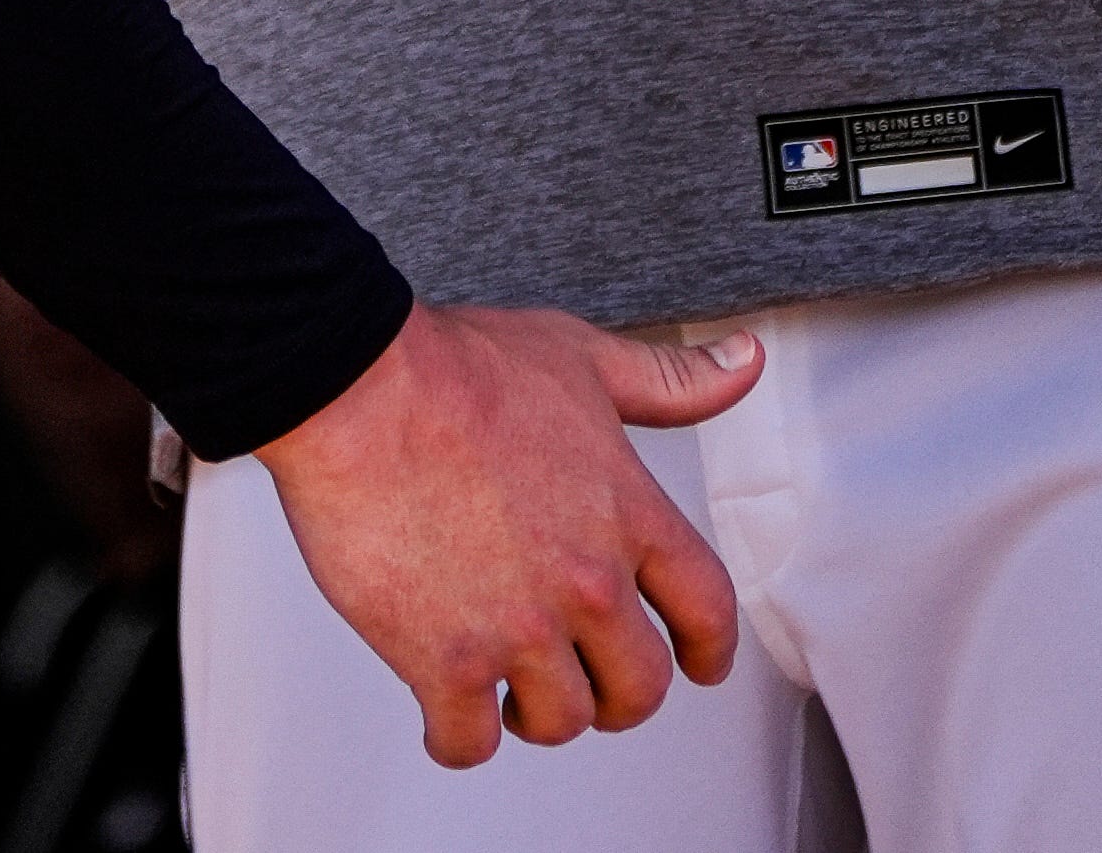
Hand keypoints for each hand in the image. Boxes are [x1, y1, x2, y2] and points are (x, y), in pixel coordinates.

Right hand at [250, 302, 758, 766]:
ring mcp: (518, 629)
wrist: (358, 389)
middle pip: (639, 689)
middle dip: (615, 694)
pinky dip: (459, 736)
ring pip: (561, 722)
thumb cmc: (456, 370)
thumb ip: (669, 380)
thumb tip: (743, 363)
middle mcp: (586, 584)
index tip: (698, 664)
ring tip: (510, 689)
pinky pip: (468, 741)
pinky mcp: (444, 660)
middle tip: (585, 680)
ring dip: (537, 713)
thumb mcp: (583, 360)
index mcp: (628, 516)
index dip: (709, 650)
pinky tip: (448, 711)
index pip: (707, 611)